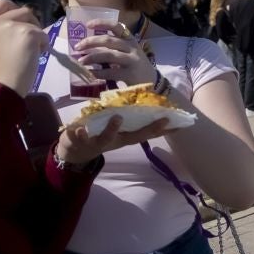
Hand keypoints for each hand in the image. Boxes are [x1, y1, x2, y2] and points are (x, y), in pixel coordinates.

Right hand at [0, 0, 45, 92]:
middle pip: (21, 9)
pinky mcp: (28, 33)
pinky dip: (43, 44)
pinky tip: (37, 55)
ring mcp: (12, 26)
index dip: (12, 7)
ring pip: (33, 21)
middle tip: (32, 36)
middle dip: (30, 21)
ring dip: (37, 33)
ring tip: (33, 49)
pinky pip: (42, 34)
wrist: (4, 85)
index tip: (19, 19)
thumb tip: (16, 25)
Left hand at [53, 115, 173, 167]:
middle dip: (148, 129)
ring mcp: (97, 143)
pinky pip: (78, 138)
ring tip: (117, 118)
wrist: (74, 151)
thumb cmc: (99, 135)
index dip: (162, 129)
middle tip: (163, 121)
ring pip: (106, 138)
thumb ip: (127, 119)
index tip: (179, 124)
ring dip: (112, 129)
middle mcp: (114, 141)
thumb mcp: (115, 130)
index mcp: (123, 137)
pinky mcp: (79, 142)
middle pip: (132, 137)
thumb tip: (144, 102)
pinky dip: (78, 134)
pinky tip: (78, 129)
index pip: (146, 133)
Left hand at [73, 20, 158, 86]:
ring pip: (108, 55)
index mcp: (130, 39)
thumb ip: (113, 47)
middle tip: (78, 47)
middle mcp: (131, 47)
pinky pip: (110, 72)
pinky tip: (90, 73)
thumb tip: (89, 47)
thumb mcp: (128, 52)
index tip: (88, 24)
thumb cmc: (135, 65)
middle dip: (91, 42)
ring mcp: (132, 60)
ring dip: (92, 57)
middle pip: (108, 41)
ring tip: (81, 61)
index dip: (102, 23)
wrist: (152, 82)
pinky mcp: (130, 74)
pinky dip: (98, 73)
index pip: (116, 26)